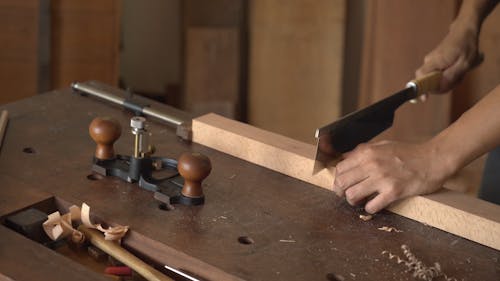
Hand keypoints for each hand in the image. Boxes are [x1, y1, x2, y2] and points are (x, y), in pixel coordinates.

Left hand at [333, 140, 448, 213]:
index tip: (342, 184)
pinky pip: (372, 206)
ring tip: (359, 201)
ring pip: (352, 195)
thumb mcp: (382, 145)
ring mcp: (382, 179)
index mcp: (367, 152)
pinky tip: (373, 205)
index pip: (340, 168)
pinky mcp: (393, 192)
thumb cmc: (408, 153)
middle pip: (342, 182)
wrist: (433, 159)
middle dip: (340, 191)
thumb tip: (345, 158)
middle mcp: (372, 164)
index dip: (338, 178)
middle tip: (346, 195)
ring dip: (353, 201)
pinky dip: (369, 208)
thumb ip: (363, 151)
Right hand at [416, 20, 480, 92]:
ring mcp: (431, 62)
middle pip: (430, 82)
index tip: (423, 99)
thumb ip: (451, 76)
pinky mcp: (435, 63)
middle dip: (444, 85)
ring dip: (449, 80)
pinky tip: (458, 69)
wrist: (464, 30)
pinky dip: (449, 75)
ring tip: (462, 71)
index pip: (420, 78)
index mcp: (434, 61)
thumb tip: (439, 88)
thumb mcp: (464, 63)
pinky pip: (439, 75)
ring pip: (436, 79)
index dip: (420, 89)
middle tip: (459, 79)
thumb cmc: (466, 45)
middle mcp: (429, 62)